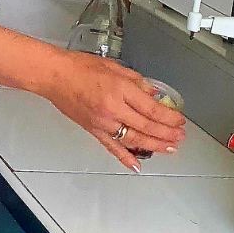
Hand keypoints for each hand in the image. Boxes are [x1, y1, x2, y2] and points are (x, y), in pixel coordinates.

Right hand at [39, 50, 186, 171]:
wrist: (54, 76)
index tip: (179, 120)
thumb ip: (136, 81)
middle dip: (167, 133)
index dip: (169, 117)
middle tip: (179, 136)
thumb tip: (153, 93)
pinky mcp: (93, 130)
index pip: (152, 109)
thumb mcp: (114, 67)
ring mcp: (103, 123)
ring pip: (134, 140)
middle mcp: (113, 109)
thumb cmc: (79, 67)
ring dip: (154, 145)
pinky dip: (125, 157)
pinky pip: (112, 147)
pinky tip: (137, 165)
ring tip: (169, 148)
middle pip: (147, 127)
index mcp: (119, 90)